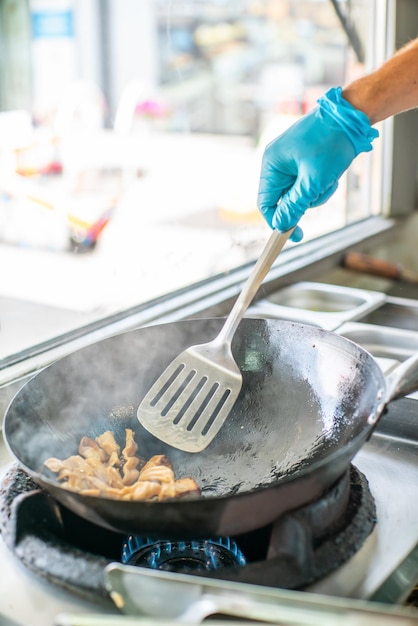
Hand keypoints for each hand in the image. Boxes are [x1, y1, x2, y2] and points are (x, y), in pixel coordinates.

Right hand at [257, 87, 378, 241]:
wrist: (352, 115)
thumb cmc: (331, 142)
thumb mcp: (313, 180)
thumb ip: (295, 205)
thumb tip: (281, 225)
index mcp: (271, 164)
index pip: (266, 203)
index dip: (278, 221)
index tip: (294, 235)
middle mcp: (277, 163)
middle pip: (284, 200)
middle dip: (305, 201)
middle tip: (321, 192)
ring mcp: (291, 161)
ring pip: (299, 194)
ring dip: (316, 193)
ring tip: (330, 178)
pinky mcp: (305, 161)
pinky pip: (308, 183)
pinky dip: (321, 184)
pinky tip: (332, 173)